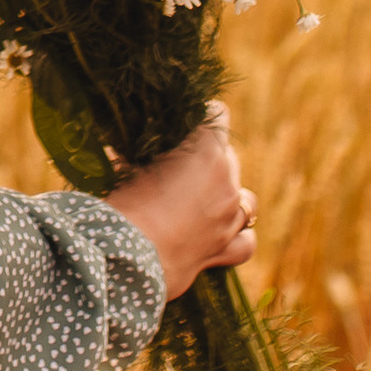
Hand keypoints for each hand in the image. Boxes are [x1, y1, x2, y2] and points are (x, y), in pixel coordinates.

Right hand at [103, 102, 257, 300]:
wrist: (128, 256)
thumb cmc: (124, 203)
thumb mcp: (127, 165)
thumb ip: (140, 152)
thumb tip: (129, 147)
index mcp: (206, 149)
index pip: (217, 114)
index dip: (199, 116)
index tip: (181, 125)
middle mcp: (227, 180)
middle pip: (229, 156)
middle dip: (207, 158)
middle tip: (175, 168)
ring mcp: (230, 216)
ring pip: (246, 197)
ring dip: (228, 194)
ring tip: (205, 199)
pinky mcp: (226, 248)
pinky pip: (246, 240)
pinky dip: (239, 234)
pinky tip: (224, 231)